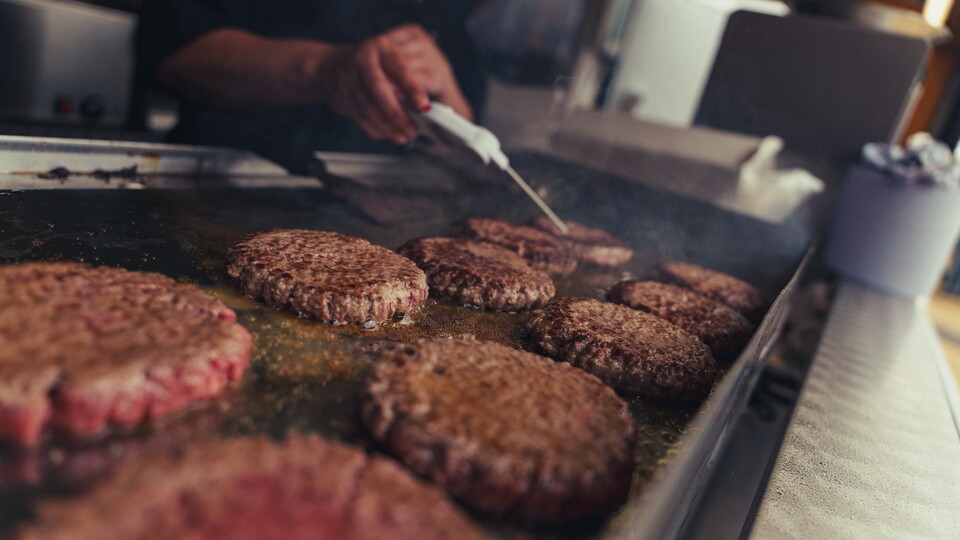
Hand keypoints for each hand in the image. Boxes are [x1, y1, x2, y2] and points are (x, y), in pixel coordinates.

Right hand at [318, 24, 470, 143]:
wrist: (337, 66)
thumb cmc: (383, 67)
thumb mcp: (406, 63)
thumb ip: (424, 83)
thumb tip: (459, 111)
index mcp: (389, 44)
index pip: (400, 67)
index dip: (412, 88)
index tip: (423, 106)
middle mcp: (368, 55)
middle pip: (379, 87)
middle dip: (397, 113)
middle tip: (412, 130)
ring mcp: (350, 73)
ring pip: (368, 105)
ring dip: (387, 126)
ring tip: (404, 136)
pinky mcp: (341, 91)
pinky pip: (358, 114)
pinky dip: (374, 128)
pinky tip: (387, 132)